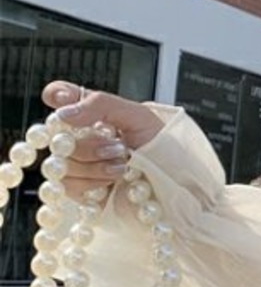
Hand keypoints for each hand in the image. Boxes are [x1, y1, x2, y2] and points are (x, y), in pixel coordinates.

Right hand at [38, 82, 164, 202]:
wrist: (176, 184)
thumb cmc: (163, 148)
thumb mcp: (138, 116)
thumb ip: (100, 105)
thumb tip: (63, 113)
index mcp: (95, 114)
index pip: (63, 96)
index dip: (58, 95)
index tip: (62, 99)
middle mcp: (83, 137)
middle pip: (57, 135)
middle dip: (88, 144)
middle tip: (118, 148)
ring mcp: (80, 164)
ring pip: (61, 162)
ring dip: (93, 164)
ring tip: (122, 166)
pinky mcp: (81, 190)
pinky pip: (68, 185)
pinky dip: (91, 182)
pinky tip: (113, 181)